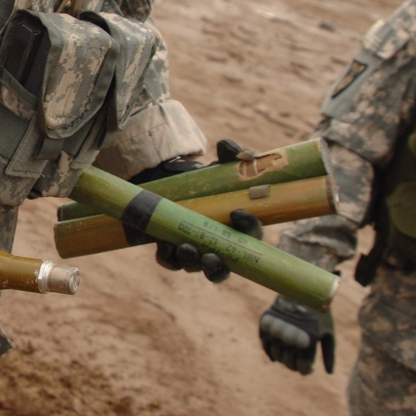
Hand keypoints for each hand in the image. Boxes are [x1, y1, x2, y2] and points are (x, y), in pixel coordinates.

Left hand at [132, 139, 261, 282]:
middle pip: (223, 268)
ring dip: (191, 262)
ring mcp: (195, 251)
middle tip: (210, 257)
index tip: (237, 213)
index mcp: (238, 230)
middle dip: (218, 267)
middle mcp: (218, 246)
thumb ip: (230, 156)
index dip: (250, 230)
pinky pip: (169, 261)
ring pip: (195, 266)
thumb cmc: (204, 180)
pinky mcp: (171, 250)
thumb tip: (227, 147)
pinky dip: (167, 257)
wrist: (170, 180)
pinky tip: (163, 245)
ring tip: (185, 248)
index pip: (252, 238)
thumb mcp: (219, 167)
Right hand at [259, 297, 335, 374]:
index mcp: (308, 342)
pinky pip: (265, 345)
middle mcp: (291, 337)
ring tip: (289, 354)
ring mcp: (277, 330)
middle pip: (288, 363)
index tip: (309, 368)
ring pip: (276, 356)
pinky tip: (277, 352)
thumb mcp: (329, 333)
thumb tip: (329, 373)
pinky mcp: (267, 324)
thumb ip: (329, 354)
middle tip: (298, 360)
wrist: (302, 289)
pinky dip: (270, 351)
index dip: (306, 370)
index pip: (302, 367)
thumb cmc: (320, 313)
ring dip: (283, 358)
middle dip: (294, 364)